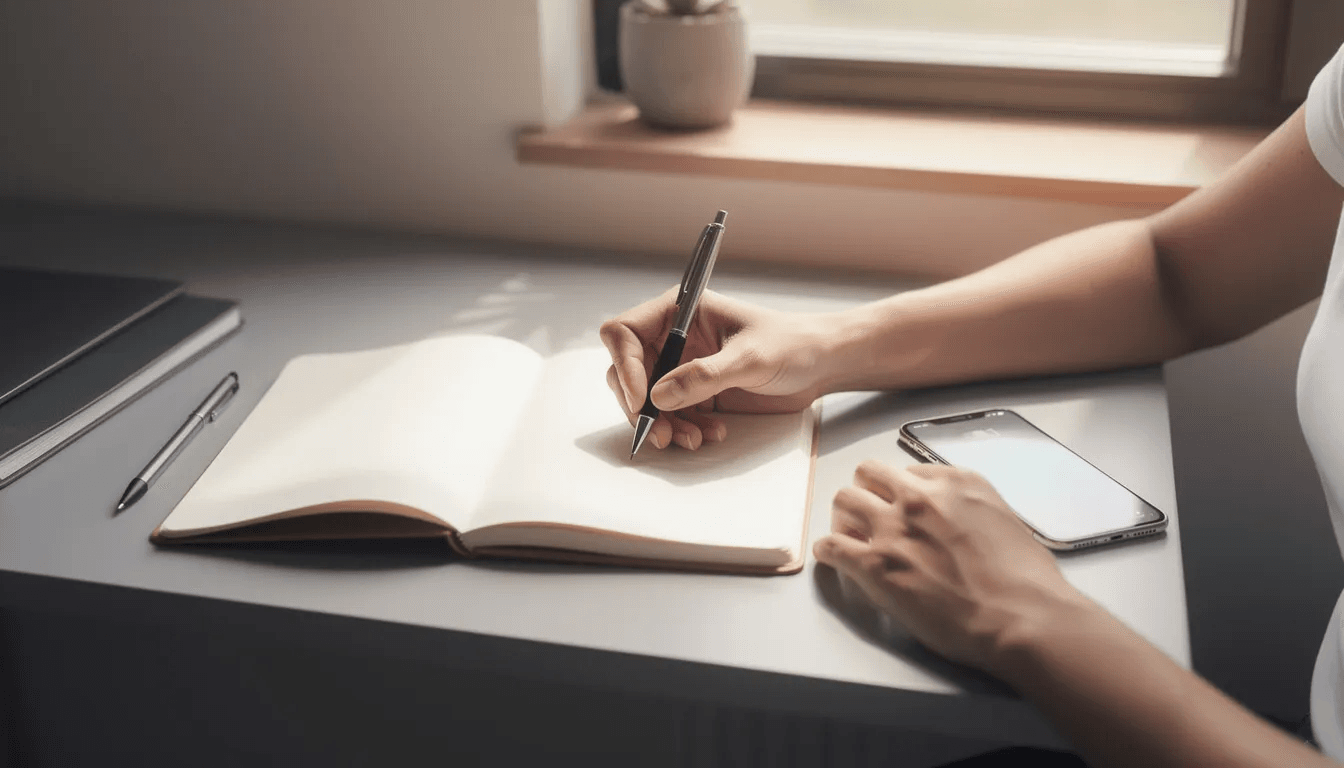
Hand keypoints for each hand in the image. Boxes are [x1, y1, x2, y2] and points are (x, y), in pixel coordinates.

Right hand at [600, 288, 830, 449]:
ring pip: (647, 400)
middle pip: (628, 372)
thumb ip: (704, 376)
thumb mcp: (750, 358)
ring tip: (693, 439)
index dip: (625, 367)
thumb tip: (659, 396)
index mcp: (680, 311)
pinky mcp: (695, 392)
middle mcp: (674, 337)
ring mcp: (683, 366)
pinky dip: (683, 430)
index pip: (625, 333)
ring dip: (664, 424)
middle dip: (641, 407)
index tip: (642, 400)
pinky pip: (671, 415)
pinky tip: (710, 434)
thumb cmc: (792, 344)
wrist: (821, 365)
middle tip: (659, 434)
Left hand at [813, 461, 1091, 674]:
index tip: (901, 507)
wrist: (1022, 617)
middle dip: (866, 493)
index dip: (901, 492)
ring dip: (844, 518)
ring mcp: (894, 529)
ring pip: (844, 500)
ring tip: (851, 537)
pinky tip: (834, 558)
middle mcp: (920, 497)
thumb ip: (971, 510)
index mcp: (955, 483)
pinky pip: (831, 546)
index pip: (908, 472)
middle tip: (869, 517)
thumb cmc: (1026, 582)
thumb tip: (957, 522)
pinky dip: (829, 551)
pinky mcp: (875, 565)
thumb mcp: (1004, 520)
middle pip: (868, 475)